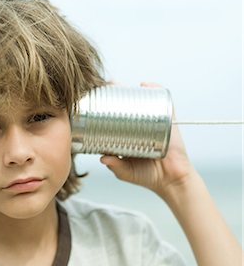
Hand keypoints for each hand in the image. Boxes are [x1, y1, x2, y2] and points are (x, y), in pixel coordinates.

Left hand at [99, 82, 197, 196]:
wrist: (172, 181)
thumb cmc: (146, 176)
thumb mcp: (125, 172)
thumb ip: (114, 165)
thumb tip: (102, 158)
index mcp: (126, 134)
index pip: (113, 116)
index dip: (104, 106)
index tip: (94, 99)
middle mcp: (139, 125)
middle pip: (126, 104)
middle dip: (116, 93)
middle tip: (106, 87)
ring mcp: (154, 121)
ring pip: (142, 100)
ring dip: (132, 90)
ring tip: (120, 86)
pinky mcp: (168, 121)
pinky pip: (164, 102)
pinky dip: (156, 90)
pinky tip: (145, 85)